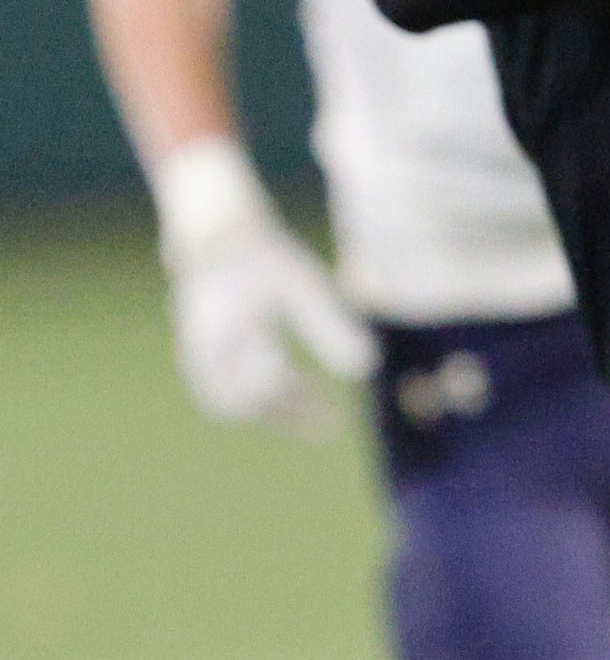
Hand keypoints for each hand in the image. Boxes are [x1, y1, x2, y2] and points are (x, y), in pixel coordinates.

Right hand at [154, 139, 376, 430]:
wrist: (216, 236)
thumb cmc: (267, 259)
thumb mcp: (305, 285)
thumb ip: (330, 326)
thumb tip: (367, 369)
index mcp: (235, 330)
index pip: (269, 385)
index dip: (302, 405)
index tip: (334, 414)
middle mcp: (207, 348)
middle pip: (246, 403)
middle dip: (287, 417)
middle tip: (328, 423)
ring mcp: (193, 353)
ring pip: (228, 404)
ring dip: (269, 414)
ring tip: (311, 413)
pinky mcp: (193, 354)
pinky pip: (217, 394)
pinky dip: (250, 403)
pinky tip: (286, 397)